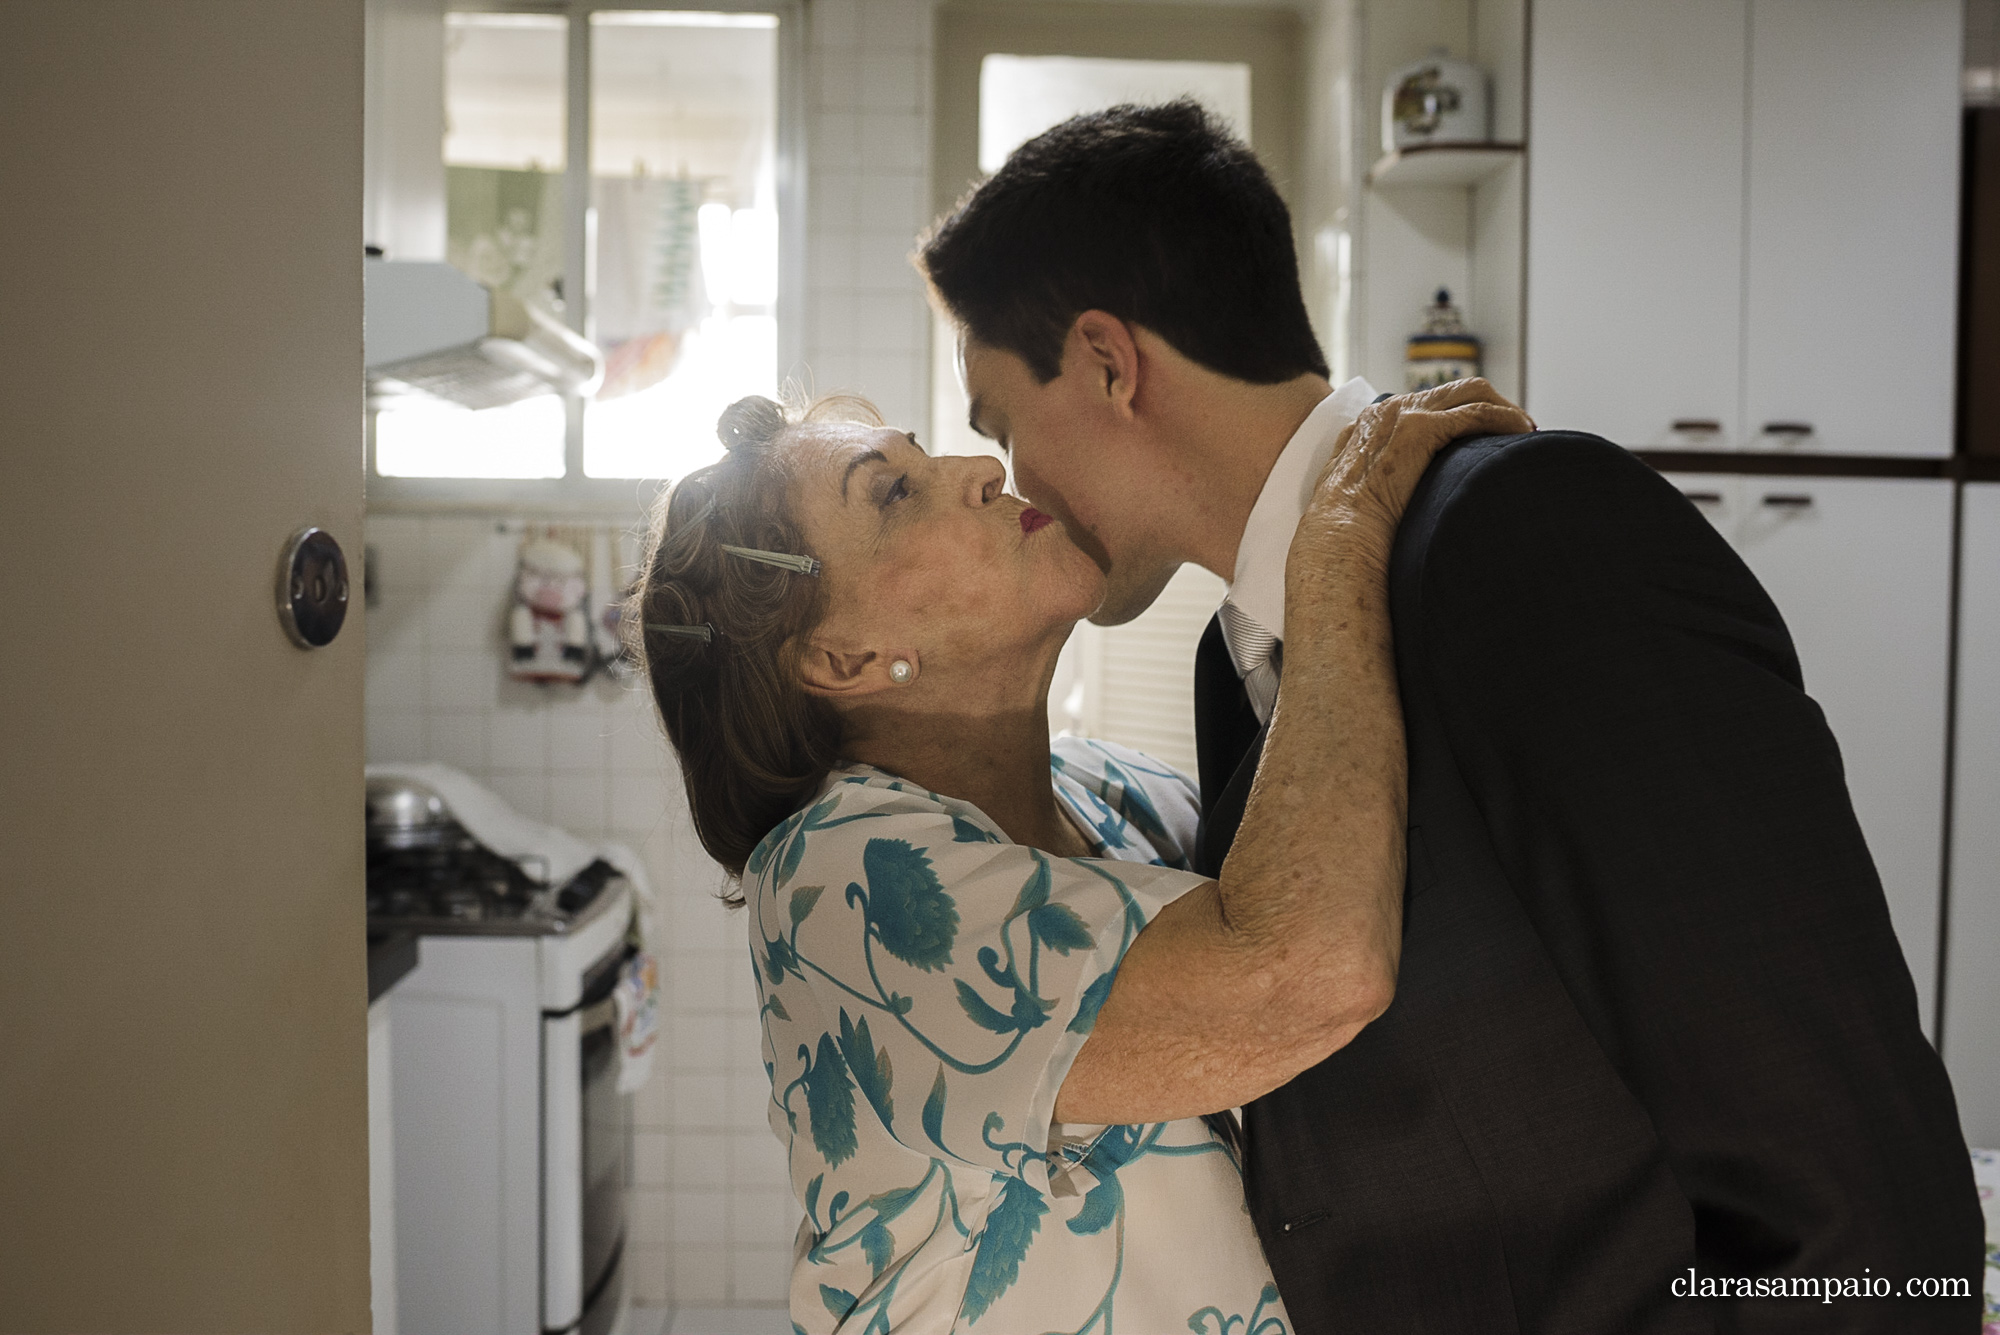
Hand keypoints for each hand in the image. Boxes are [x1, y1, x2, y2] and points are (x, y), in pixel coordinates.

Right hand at [1293, 379, 1533, 574]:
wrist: (1338, 540)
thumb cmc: (1350, 534)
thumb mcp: (1361, 500)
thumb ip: (1380, 487)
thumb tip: (1402, 503)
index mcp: (1373, 424)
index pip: (1431, 402)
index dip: (1465, 413)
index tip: (1488, 437)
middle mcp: (1388, 410)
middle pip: (1455, 389)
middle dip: (1493, 404)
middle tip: (1519, 431)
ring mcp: (1402, 415)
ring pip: (1470, 392)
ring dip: (1505, 409)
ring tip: (1527, 431)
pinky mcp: (1419, 428)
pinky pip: (1475, 413)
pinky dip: (1505, 420)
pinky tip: (1523, 433)